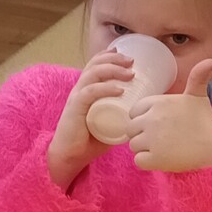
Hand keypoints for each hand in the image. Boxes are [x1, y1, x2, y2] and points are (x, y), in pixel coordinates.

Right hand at [47, 48, 136, 187]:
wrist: (69, 156)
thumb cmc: (89, 141)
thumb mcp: (109, 123)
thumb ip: (121, 115)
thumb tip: (141, 112)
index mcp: (86, 90)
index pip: (94, 65)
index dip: (108, 56)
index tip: (126, 55)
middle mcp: (80, 90)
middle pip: (95, 65)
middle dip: (115, 59)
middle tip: (132, 62)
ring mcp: (77, 98)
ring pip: (93, 74)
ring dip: (113, 70)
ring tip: (130, 73)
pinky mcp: (75, 108)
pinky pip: (90, 92)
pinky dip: (105, 88)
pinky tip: (120, 90)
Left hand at [127, 59, 211, 172]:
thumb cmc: (205, 120)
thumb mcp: (198, 97)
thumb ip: (198, 78)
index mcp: (157, 103)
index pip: (134, 112)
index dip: (143, 119)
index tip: (158, 123)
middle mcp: (151, 119)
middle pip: (131, 129)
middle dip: (141, 134)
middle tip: (160, 138)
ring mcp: (152, 139)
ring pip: (133, 145)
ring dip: (144, 149)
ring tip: (162, 148)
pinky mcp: (154, 158)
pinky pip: (138, 161)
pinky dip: (147, 162)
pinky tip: (162, 158)